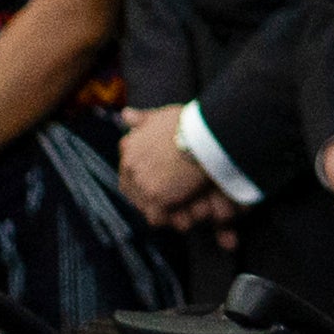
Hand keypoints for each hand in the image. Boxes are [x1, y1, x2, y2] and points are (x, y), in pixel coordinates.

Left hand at [116, 106, 237, 231]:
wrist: (206, 134)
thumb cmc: (191, 123)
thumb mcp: (162, 115)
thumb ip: (143, 118)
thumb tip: (126, 114)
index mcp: (130, 145)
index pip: (128, 171)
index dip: (143, 180)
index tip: (159, 183)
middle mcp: (130, 165)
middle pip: (133, 191)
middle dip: (150, 196)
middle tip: (172, 198)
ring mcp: (142, 182)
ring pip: (144, 206)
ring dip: (159, 209)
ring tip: (179, 209)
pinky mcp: (157, 197)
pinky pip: (156, 218)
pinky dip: (168, 219)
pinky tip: (182, 216)